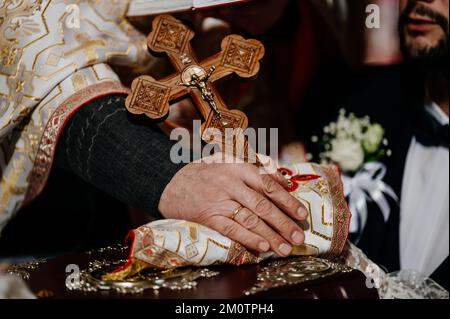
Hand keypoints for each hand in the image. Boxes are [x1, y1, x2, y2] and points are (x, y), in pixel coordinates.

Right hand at [158, 153, 308, 256]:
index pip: (268, 185)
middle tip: (299, 237)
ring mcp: (218, 201)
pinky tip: (263, 246)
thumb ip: (257, 165)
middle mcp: (229, 183)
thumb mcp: (230, 160)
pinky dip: (248, 239)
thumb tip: (283, 178)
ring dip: (270, 235)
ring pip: (249, 220)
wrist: (172, 183)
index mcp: (238, 167)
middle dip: (283, 223)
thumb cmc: (208, 172)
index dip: (287, 200)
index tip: (302, 214)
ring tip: (285, 248)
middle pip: (262, 206)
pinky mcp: (208, 216)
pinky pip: (232, 230)